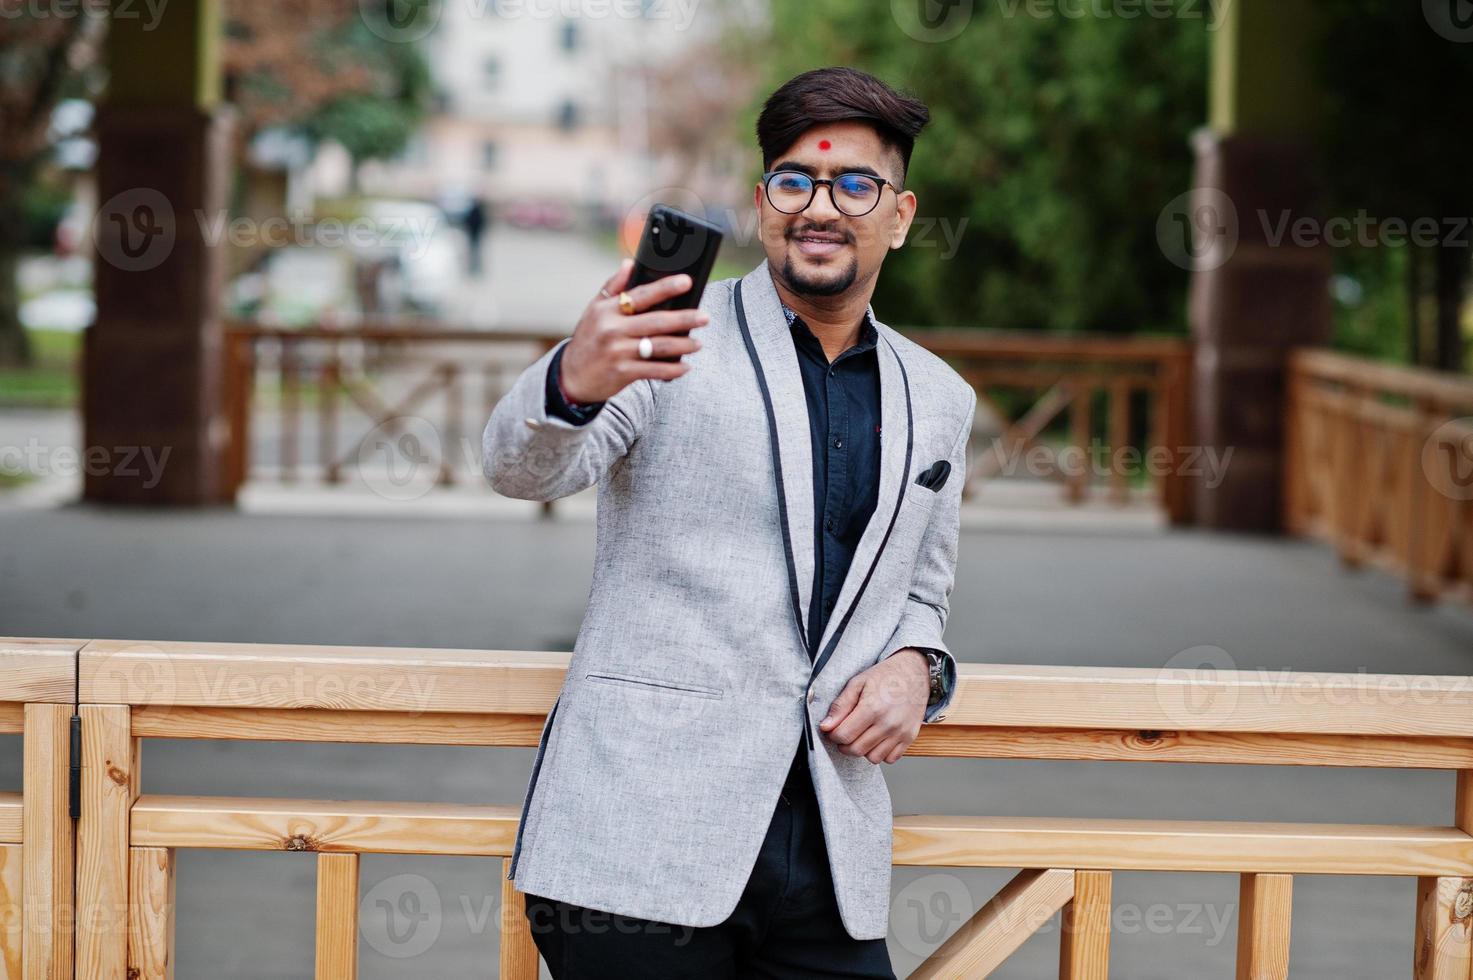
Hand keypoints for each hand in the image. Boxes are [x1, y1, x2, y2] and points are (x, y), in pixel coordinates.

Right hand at [559, 259, 710, 403]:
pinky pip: (654, 370)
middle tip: (705, 316)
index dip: (665, 287)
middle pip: (656, 322)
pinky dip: (672, 369)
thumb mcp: (594, 310)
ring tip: (698, 344)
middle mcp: (612, 329)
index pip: (641, 295)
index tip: (687, 281)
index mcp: (607, 310)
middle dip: (684, 319)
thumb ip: (613, 287)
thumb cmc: (588, 339)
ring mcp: (618, 352)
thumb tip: (629, 262)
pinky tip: (685, 367)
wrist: (571, 377)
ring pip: (659, 346)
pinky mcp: (622, 372)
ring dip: (683, 346)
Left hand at [818, 649, 928, 763]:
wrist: (914, 672)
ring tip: (861, 735)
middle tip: (844, 733)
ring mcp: (900, 732)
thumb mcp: (857, 683)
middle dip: (844, 744)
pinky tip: (876, 739)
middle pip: (856, 749)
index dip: (833, 735)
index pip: (843, 735)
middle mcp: (888, 724)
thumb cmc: (885, 676)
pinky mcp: (910, 737)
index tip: (832, 729)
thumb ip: (840, 706)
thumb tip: (826, 726)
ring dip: (862, 750)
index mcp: (872, 708)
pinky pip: (890, 759)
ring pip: (873, 758)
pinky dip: (881, 753)